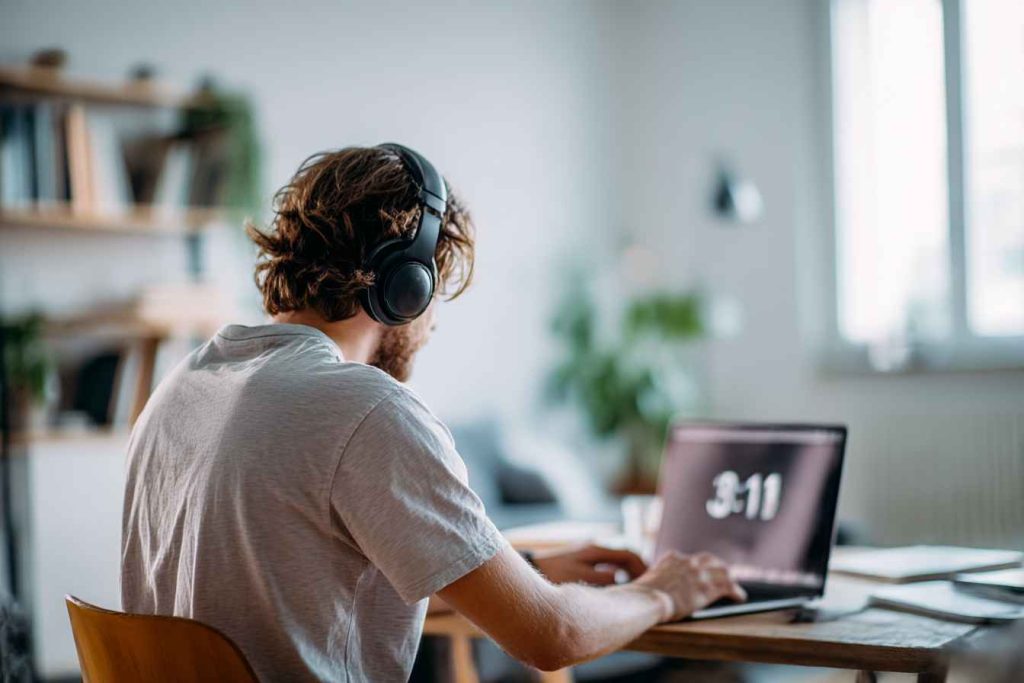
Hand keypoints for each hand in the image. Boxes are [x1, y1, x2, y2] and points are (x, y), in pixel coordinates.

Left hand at [531, 544, 647, 584]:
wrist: (529, 568)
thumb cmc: (553, 574)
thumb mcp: (579, 577)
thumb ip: (602, 577)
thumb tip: (621, 579)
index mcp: (597, 549)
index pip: (630, 555)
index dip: (644, 569)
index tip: (651, 584)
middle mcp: (595, 548)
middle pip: (626, 557)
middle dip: (638, 572)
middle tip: (646, 590)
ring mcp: (588, 554)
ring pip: (616, 563)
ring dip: (627, 575)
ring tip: (633, 593)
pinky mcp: (581, 561)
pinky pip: (605, 567)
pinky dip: (615, 577)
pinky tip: (613, 592)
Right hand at [633, 551, 746, 621]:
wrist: (647, 600)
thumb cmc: (642, 595)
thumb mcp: (649, 580)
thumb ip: (658, 579)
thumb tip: (655, 589)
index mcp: (673, 557)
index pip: (691, 559)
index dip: (699, 565)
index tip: (701, 570)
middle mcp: (688, 562)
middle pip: (710, 560)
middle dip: (718, 567)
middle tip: (723, 574)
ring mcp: (699, 574)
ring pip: (722, 572)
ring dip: (729, 579)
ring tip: (734, 586)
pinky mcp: (707, 588)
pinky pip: (727, 587)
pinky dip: (736, 592)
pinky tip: (740, 597)